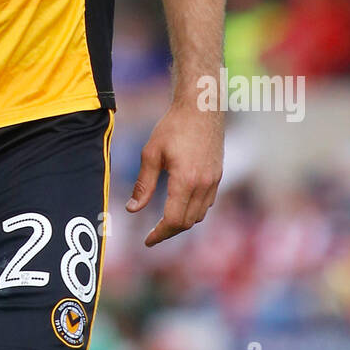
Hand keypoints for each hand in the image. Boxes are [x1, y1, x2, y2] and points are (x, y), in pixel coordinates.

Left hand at [126, 101, 222, 246]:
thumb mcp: (151, 154)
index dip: (159, 234)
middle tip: (152, 234)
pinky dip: (193, 210)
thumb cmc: (172, 127)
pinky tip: (180, 204)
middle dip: (169, 232)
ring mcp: (214, 181)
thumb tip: (132, 209)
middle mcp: (203, 185)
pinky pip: (207, 203)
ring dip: (182, 222)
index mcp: (185, 181)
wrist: (200, 108)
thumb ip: (143, 184)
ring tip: (164, 222)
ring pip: (199, 215)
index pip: (173, 221)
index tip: (147, 241)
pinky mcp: (218, 176)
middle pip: (187, 223)